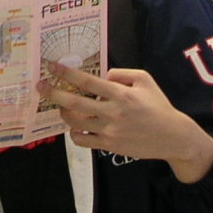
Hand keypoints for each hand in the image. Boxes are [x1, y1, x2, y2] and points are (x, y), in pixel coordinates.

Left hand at [40, 64, 212, 183]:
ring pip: (75, 122)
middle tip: (40, 87)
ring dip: (63, 112)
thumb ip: (121, 74)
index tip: (52, 67)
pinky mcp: (109, 146)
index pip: (87, 82)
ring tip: (61, 106)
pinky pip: (82, 140)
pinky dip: (74, 132)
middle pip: (74, 103)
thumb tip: (101, 75)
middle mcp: (111, 112)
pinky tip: (76, 126)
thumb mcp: (144, 80)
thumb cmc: (158, 105)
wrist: (172, 136)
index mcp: (120, 94)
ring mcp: (109, 131)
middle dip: (53, 93)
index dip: (66, 73)